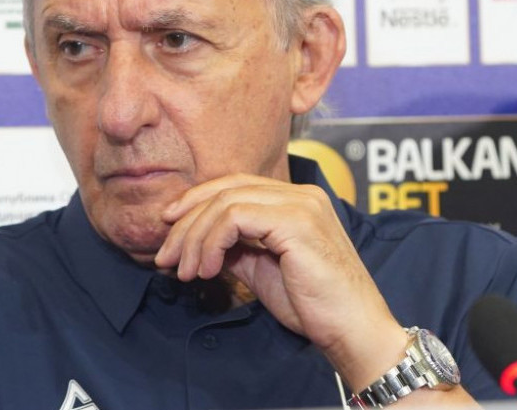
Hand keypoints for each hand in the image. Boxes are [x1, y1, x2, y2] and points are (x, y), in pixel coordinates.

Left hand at [153, 173, 406, 389]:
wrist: (352, 330)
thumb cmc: (313, 305)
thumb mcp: (263, 269)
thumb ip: (237, 247)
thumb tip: (199, 241)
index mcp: (295, 200)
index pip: (234, 186)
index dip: (196, 202)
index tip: (168, 229)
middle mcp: (300, 194)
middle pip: (226, 189)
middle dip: (187, 221)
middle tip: (164, 256)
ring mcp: (301, 204)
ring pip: (226, 202)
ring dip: (195, 238)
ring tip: (184, 271)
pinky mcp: (296, 220)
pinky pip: (236, 217)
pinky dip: (212, 242)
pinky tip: (208, 270)